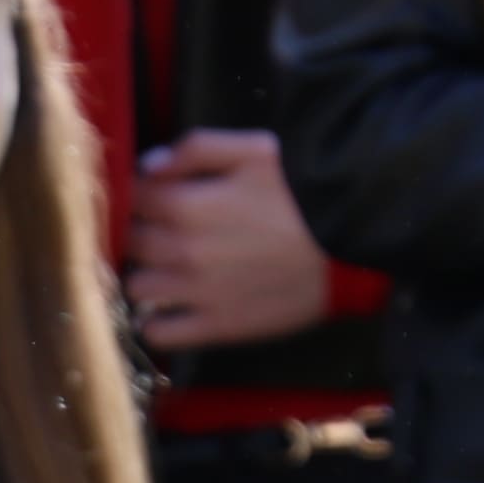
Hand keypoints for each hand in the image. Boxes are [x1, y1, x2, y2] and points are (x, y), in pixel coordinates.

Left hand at [128, 131, 335, 357]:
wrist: (351, 242)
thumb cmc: (304, 191)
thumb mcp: (254, 149)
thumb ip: (197, 149)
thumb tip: (149, 165)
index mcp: (187, 203)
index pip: (133, 197)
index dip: (140, 194)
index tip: (155, 196)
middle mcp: (183, 250)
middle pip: (132, 241)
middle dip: (142, 231)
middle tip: (165, 230)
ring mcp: (197, 292)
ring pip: (137, 286)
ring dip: (146, 275)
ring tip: (167, 269)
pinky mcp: (216, 326)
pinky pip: (159, 333)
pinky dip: (155, 322)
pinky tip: (170, 309)